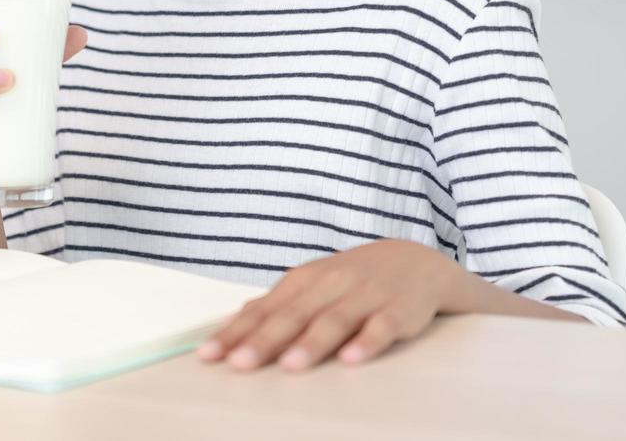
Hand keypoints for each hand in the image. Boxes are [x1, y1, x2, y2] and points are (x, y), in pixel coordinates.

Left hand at [196, 239, 461, 371]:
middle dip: (264, 341)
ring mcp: (364, 296)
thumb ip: (276, 306)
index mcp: (303, 281)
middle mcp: (330, 285)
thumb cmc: (353, 279)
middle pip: (292, 316)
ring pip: (334, 320)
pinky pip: (382, 327)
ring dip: (311, 343)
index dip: (235, 333)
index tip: (209, 355)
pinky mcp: (398, 310)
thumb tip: (231, 324)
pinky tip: (351, 359)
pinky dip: (367, 342)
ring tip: (290, 366)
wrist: (416, 260)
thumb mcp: (312, 285)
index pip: (263, 310)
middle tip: (239, 364)